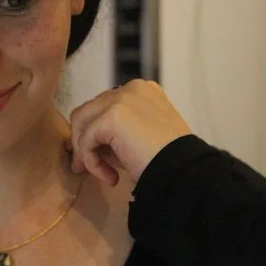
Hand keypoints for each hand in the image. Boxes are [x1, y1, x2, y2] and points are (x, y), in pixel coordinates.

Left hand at [69, 80, 191, 185]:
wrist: (184, 172)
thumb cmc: (167, 161)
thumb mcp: (139, 138)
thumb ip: (113, 134)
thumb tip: (80, 144)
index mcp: (141, 91)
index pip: (102, 107)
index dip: (93, 133)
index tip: (96, 159)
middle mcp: (130, 89)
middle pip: (87, 111)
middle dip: (83, 141)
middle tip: (84, 169)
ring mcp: (120, 99)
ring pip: (81, 122)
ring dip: (85, 152)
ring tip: (104, 175)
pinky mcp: (112, 116)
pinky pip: (86, 140)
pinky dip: (92, 162)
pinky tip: (111, 177)